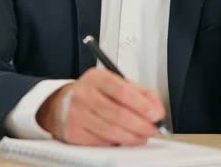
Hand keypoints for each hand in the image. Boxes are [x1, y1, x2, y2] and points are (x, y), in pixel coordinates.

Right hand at [35, 68, 164, 145]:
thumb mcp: (117, 84)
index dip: (142, 105)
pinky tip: (122, 139)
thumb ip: (142, 94)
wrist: (63, 104)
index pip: (122, 91)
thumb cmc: (95, 94)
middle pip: (118, 114)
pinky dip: (116, 143)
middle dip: (141, 125)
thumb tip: (157, 110)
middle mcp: (84, 93)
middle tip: (153, 130)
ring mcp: (76, 113)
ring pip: (111, 131)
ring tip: (141, 137)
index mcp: (97, 78)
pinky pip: (101, 142)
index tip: (156, 115)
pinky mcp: (74, 131)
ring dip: (132, 138)